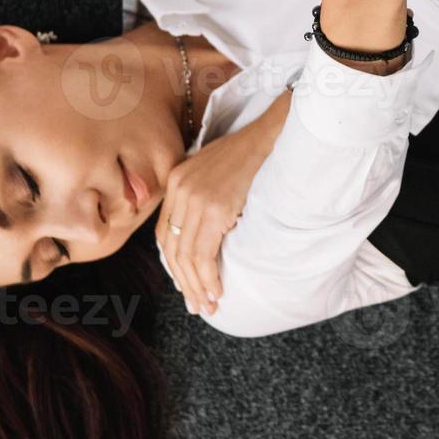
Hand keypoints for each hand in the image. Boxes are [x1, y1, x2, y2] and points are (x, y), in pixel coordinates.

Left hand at [155, 120, 274, 315]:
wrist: (272, 133)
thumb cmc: (253, 152)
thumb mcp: (217, 170)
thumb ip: (204, 194)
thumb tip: (208, 230)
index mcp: (177, 180)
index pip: (165, 233)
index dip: (173, 263)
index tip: (185, 284)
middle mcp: (180, 189)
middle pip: (172, 248)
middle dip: (183, 281)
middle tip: (196, 304)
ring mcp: (195, 198)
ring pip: (186, 255)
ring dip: (197, 285)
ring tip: (208, 305)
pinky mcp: (214, 208)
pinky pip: (203, 252)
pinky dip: (208, 276)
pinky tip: (217, 290)